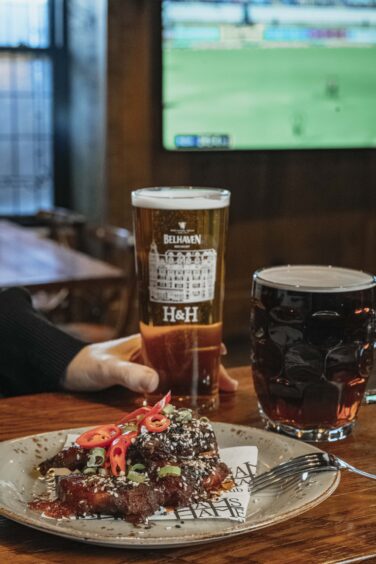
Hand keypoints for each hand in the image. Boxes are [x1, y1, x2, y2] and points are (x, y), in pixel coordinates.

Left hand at [64, 334, 237, 392]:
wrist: (69, 371)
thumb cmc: (88, 363)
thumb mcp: (108, 368)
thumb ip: (129, 374)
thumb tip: (156, 382)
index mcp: (150, 339)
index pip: (185, 335)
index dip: (207, 341)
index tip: (224, 351)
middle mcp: (155, 350)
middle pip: (190, 355)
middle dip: (212, 367)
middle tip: (231, 385)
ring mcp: (152, 364)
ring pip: (185, 369)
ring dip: (203, 379)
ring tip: (223, 392)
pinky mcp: (146, 378)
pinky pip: (173, 381)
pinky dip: (188, 388)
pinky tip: (196, 399)